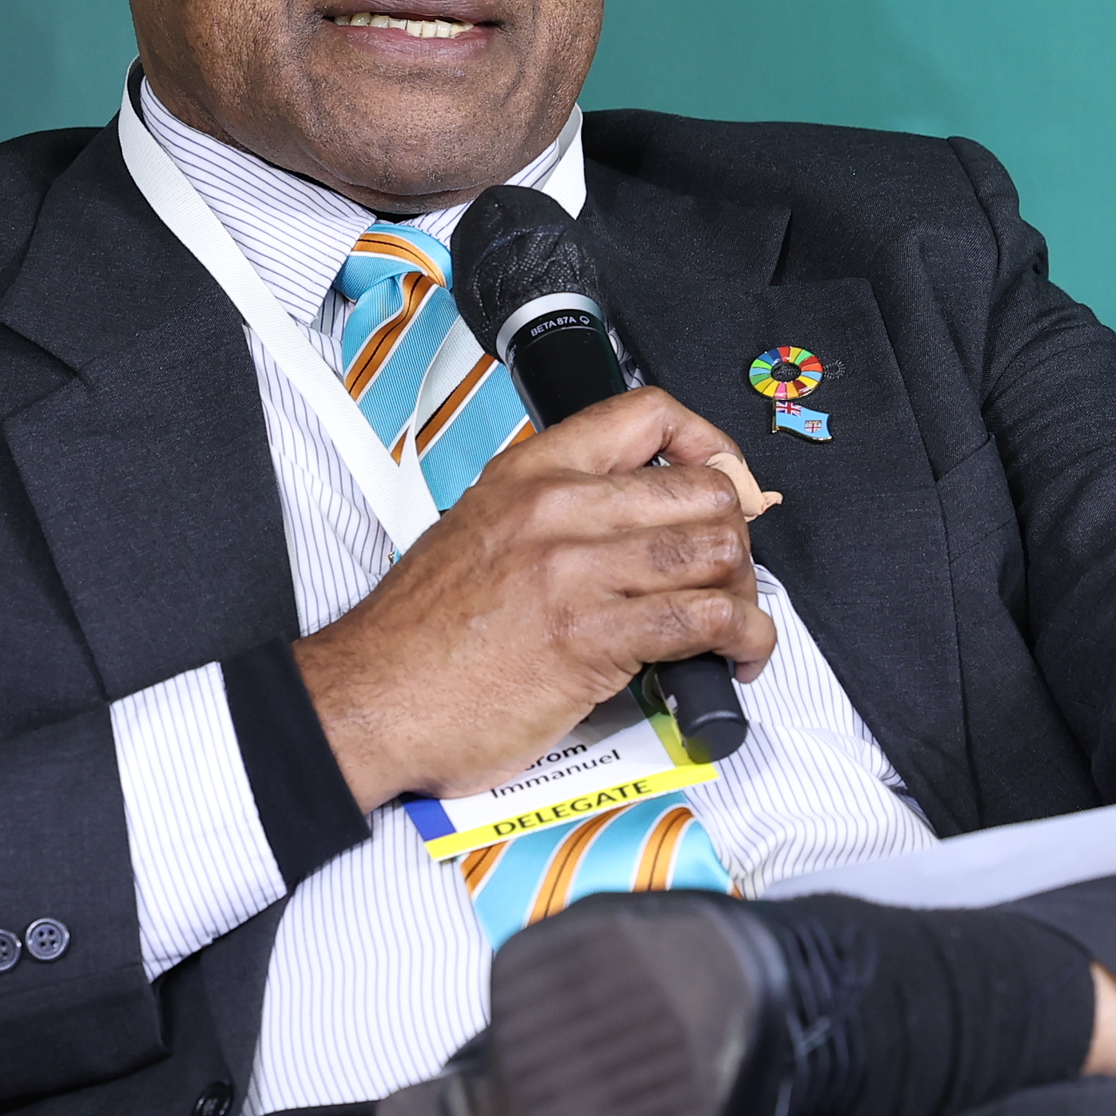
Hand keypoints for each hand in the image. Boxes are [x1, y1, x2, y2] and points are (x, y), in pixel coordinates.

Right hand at [297, 388, 776, 808]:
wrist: (369, 700)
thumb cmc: (417, 637)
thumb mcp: (478, 533)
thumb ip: (553, 518)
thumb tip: (632, 528)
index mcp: (529, 473)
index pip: (649, 416)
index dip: (712, 448)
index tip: (726, 486)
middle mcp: (557, 508)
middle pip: (705, 490)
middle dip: (738, 537)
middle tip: (728, 577)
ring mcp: (575, 569)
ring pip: (718, 552)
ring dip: (746, 595)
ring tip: (734, 626)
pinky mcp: (591, 637)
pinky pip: (705, 620)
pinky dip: (744, 641)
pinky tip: (733, 659)